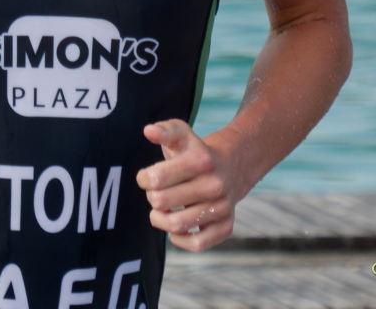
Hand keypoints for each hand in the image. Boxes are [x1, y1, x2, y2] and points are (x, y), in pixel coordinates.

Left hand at [136, 118, 237, 251]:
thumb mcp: (181, 134)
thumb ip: (164, 130)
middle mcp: (214, 184)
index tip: (147, 177)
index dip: (143, 178)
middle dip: (152, 197)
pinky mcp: (226, 226)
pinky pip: (197, 244)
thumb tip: (148, 131)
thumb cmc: (196, 152)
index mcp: (201, 160)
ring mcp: (222, 207)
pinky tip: (177, 228)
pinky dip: (180, 240)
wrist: (232, 166)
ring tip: (162, 210)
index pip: (156, 178)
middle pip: (161, 201)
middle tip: (157, 192)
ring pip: (176, 225)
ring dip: (160, 219)